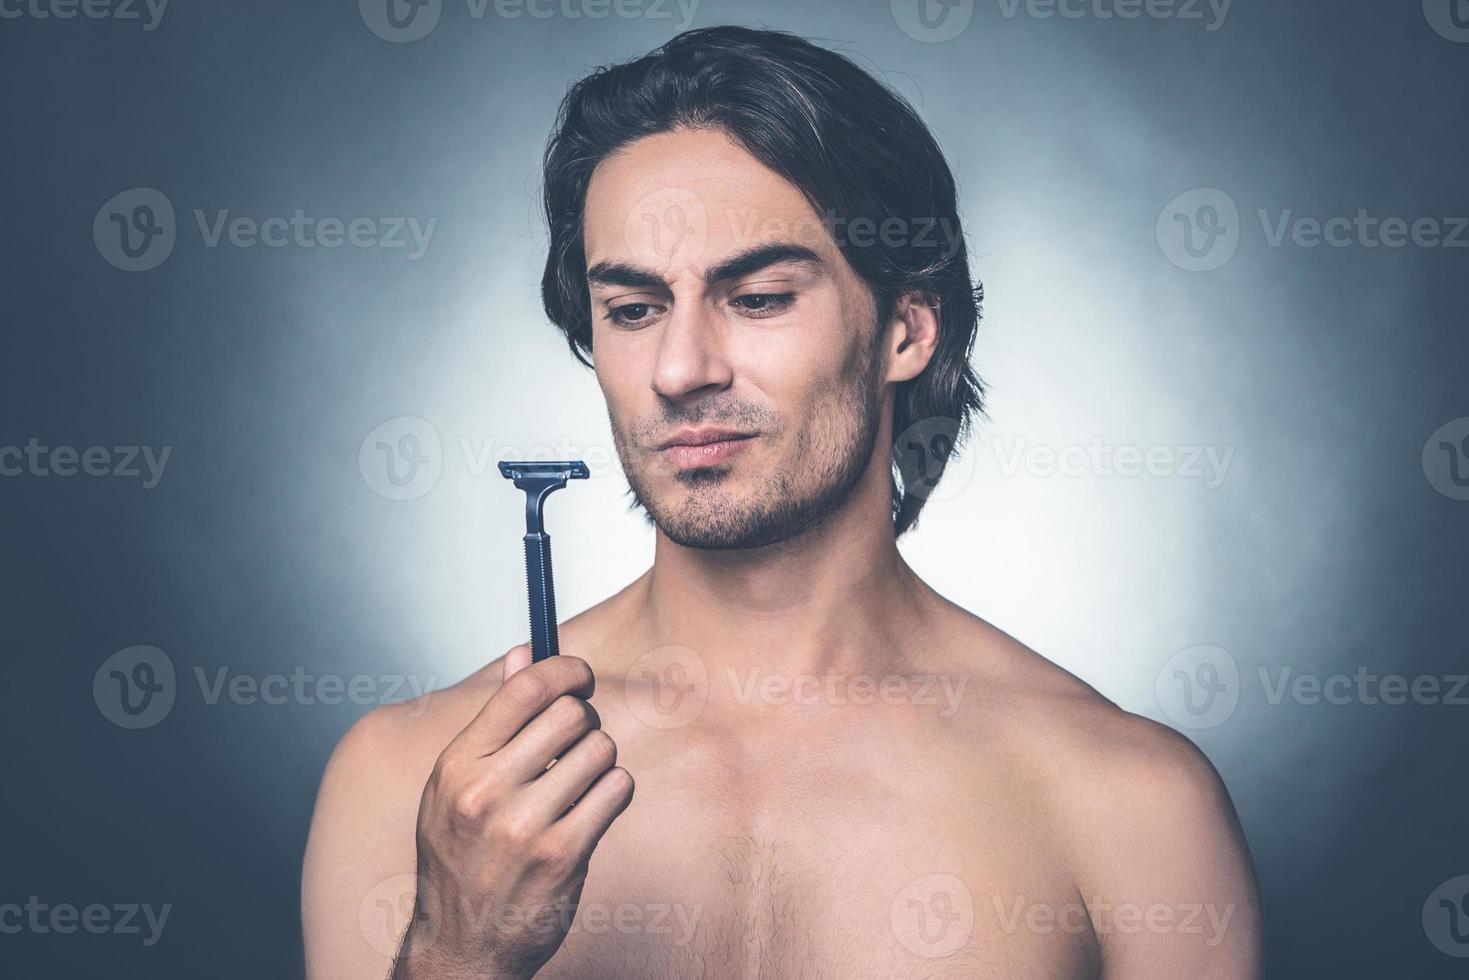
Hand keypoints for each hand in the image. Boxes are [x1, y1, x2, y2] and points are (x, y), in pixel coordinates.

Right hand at [393, 645, 634, 978]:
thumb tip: (524, 653)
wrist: (461, 945)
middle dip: (584, 721)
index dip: (565, 669)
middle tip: (576, 740)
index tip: (579, 675)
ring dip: (599, 761)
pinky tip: (590, 809)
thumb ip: (494, 718)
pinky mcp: (563, 856)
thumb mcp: (455, 785)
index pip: (524, 688)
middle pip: (572, 713)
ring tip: (576, 784)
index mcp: (457, 765)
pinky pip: (616, 790)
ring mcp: (525, 827)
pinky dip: (612, 793)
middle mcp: (486, 792)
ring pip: (601, 749)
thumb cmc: (459, 859)